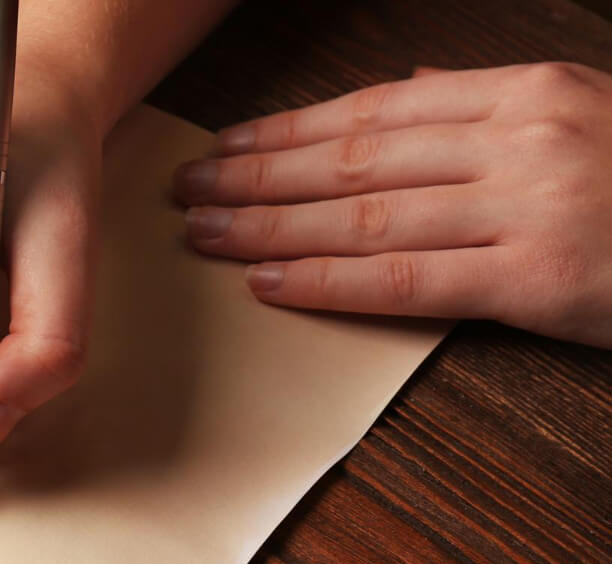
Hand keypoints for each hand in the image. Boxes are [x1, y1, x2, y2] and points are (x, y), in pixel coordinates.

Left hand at [174, 63, 611, 347]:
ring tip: (204, 235)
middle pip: (354, 159)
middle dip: (257, 175)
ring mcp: (527, 205)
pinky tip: (269, 281)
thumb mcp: (583, 115)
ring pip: (365, 214)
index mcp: (524, 91)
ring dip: (270, 226)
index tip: (225, 146)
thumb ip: (491, 105)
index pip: (374, 110)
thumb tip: (409, 86)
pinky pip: (406, 279)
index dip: (287, 132)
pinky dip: (328, 279)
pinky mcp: (538, 278)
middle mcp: (518, 138)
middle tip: (187, 190)